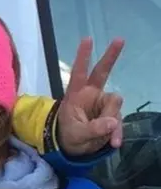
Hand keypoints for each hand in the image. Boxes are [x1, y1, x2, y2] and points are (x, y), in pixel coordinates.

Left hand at [57, 37, 124, 155]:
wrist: (74, 149)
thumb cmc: (68, 136)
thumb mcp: (77, 135)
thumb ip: (94, 129)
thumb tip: (113, 122)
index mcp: (76, 95)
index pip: (78, 73)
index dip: (83, 57)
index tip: (87, 39)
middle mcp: (90, 95)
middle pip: (102, 72)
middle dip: (111, 56)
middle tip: (120, 39)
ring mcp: (102, 104)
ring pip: (114, 106)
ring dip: (112, 123)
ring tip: (106, 139)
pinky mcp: (111, 114)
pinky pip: (118, 121)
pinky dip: (117, 132)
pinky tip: (114, 142)